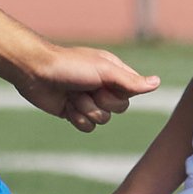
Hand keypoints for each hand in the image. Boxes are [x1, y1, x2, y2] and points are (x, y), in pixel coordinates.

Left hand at [12, 44, 160, 133]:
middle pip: (119, 109)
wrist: (35, 72)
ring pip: (102, 120)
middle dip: (101, 102)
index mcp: (113, 73)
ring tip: (72, 96)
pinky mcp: (74, 112)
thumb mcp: (104, 70)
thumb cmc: (70, 66)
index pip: (131, 93)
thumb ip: (131, 81)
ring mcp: (88, 100)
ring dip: (86, 110)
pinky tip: (66, 107)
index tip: (103, 83)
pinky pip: (87, 127)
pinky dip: (77, 118)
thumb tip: (157, 83)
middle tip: (85, 88)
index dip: (119, 93)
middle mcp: (102, 87)